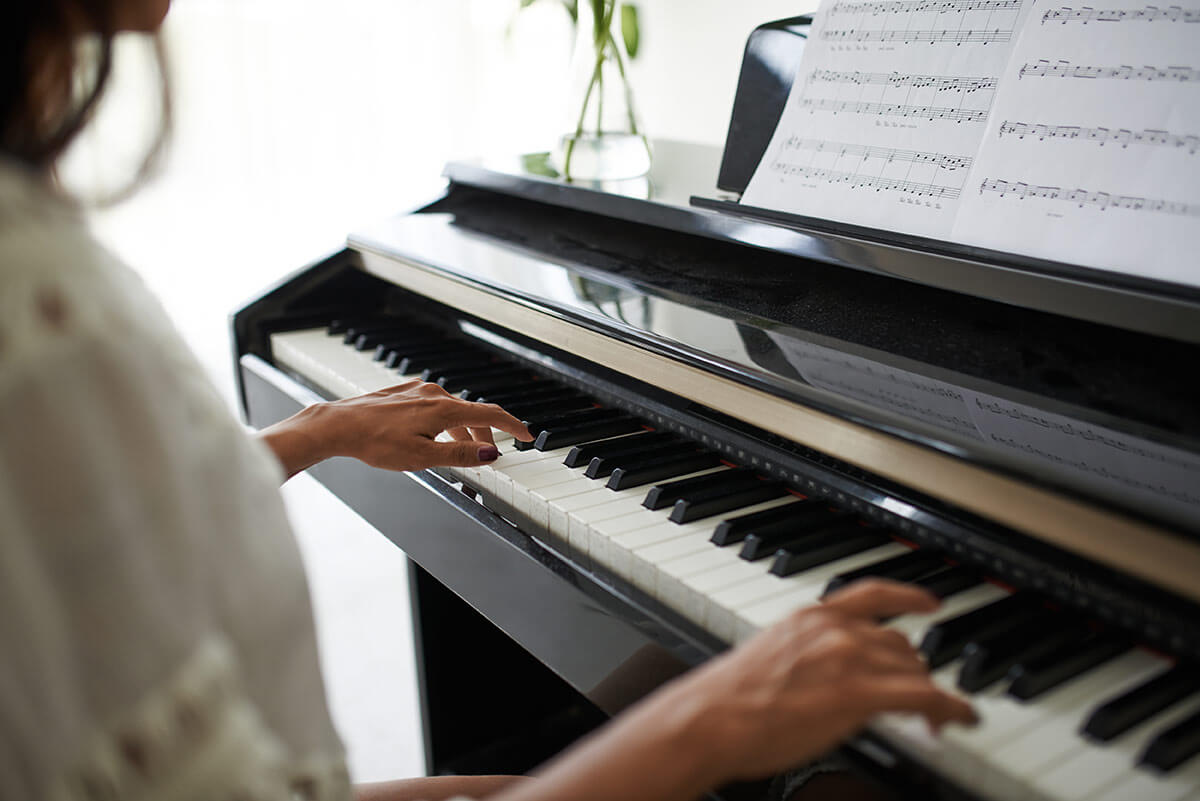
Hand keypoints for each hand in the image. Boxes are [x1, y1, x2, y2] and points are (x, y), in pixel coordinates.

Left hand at [259, 380, 532, 477]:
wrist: (337, 425)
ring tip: (455, 452)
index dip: (512, 426)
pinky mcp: (401, 392)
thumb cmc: (375, 443)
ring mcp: (417, 391)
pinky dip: (441, 421)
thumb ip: (459, 456)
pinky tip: (430, 434)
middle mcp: (434, 394)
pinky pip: (432, 406)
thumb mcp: (422, 458)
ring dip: (460, 432)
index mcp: (444, 409)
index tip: (526, 435)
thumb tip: (491, 455)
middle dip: (483, 437)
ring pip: (450, 411)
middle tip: (488, 457)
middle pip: (471, 415)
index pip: (490, 415)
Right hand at [647, 579, 976, 784]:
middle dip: (915, 670)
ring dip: (929, 693)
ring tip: (937, 717)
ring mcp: (848, 658)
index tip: (929, 602)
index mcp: (810, 617)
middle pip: (899, 643)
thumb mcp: (771, 658)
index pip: (872, 594)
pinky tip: (960, 717)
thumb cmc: (728, 700)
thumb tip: (830, 676)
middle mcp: (834, 629)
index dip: (909, 597)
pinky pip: (923, 696)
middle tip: (922, 696)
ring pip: (913, 668)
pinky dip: (950, 707)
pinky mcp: (858, 693)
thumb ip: (808, 655)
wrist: (712, 718)